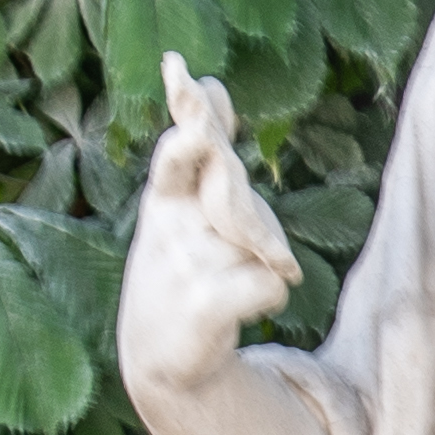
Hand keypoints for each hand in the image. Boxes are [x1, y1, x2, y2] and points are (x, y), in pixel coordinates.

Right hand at [119, 56, 297, 406]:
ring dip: (265, 253)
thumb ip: (203, 154)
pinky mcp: (205, 305)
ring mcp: (186, 265)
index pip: (179, 151)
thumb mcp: (181, 207)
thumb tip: (215, 87)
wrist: (161, 359)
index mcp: (165, 198)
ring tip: (235, 276)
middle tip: (206, 152)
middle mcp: (172, 227)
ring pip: (263, 237)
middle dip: (215, 160)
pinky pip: (272, 282)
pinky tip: (245, 306)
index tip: (181, 74)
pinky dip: (272, 295)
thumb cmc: (181, 269)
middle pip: (223, 180)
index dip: (187, 115)